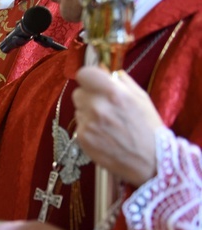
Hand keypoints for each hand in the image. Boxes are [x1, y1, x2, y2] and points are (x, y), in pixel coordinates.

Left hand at [72, 66, 162, 185]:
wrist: (150, 160)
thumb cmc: (148, 128)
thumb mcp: (141, 97)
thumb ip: (121, 81)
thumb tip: (106, 70)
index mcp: (113, 93)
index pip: (84, 74)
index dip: (89, 77)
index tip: (94, 82)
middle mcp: (98, 106)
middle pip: (78, 92)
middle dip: (89, 96)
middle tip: (103, 106)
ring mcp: (88, 123)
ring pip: (78, 109)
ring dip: (88, 112)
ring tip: (106, 123)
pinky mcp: (82, 138)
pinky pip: (79, 125)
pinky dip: (88, 128)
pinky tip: (103, 134)